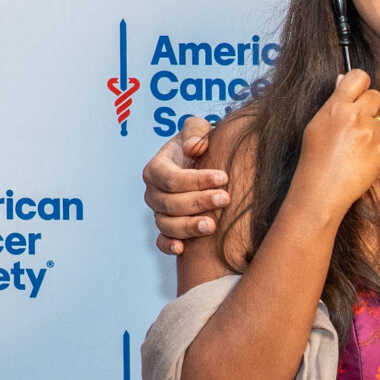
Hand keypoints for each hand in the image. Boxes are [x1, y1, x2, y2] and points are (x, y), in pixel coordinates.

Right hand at [143, 117, 228, 254]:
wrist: (205, 166)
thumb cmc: (201, 146)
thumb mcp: (199, 130)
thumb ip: (195, 132)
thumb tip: (193, 148)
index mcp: (156, 168)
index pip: (170, 178)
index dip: (195, 180)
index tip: (223, 176)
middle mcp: (153, 193)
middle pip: (170, 203)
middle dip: (198, 202)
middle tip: (225, 198)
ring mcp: (159, 213)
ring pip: (167, 224)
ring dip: (189, 226)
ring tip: (213, 225)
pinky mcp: (167, 229)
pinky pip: (161, 242)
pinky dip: (168, 246)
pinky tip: (183, 249)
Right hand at [291, 71, 379, 225]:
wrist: (322, 190)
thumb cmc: (314, 158)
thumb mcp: (317, 124)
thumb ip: (334, 101)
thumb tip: (343, 79)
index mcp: (337, 107)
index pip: (359, 77)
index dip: (361, 83)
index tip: (358, 91)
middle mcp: (356, 116)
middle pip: (376, 95)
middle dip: (369, 105)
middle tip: (356, 121)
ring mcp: (371, 134)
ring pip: (379, 121)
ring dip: (370, 129)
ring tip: (353, 147)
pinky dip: (374, 148)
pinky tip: (359, 159)